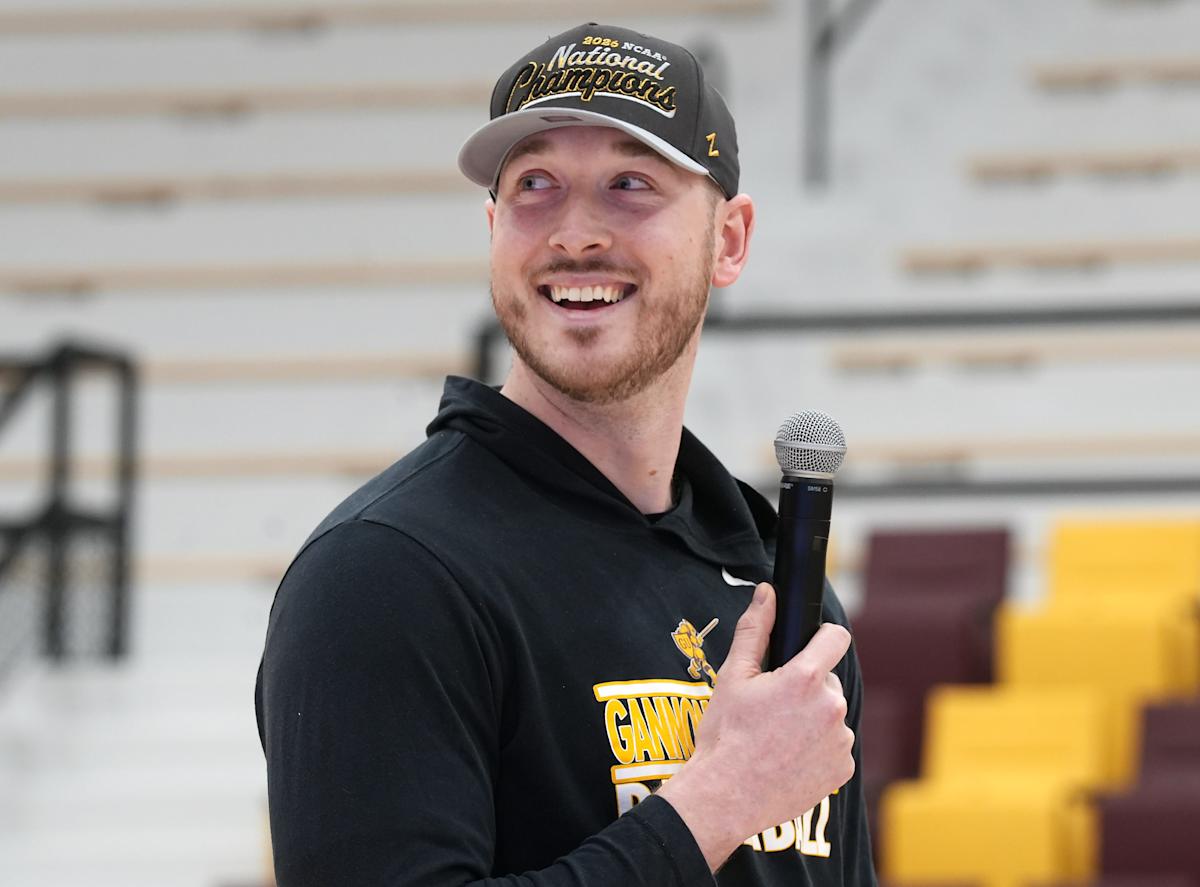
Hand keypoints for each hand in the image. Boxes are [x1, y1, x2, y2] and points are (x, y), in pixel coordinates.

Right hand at [655, 582, 854, 870]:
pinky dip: (817, 750)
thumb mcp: (733, 675)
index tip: (809, 647)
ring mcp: (840, 740)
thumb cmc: (725, 734)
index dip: (822, 638)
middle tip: (774, 708)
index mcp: (805, 678)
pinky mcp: (843, 769)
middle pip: (827, 682)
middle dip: (806, 689)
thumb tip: (767, 592)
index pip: (836, 637)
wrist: (726, 795)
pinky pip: (834, 748)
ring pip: (830, 716)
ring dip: (812, 721)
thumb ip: (755, 628)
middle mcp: (831, 707)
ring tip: (777, 738)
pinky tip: (788, 759)